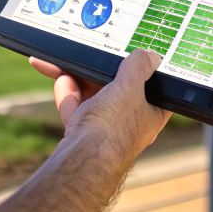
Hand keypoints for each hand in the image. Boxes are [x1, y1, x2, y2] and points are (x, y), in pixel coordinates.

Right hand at [29, 50, 171, 162]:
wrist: (81, 161)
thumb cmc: (113, 127)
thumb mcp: (130, 87)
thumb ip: (139, 67)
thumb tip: (150, 55)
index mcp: (152, 112)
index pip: (153, 84)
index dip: (145, 66)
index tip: (136, 50)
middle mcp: (131, 120)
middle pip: (117, 85)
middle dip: (97, 68)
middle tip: (89, 51)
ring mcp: (106, 126)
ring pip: (93, 93)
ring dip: (76, 78)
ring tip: (61, 66)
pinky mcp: (85, 131)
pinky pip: (77, 105)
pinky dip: (67, 93)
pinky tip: (59, 82)